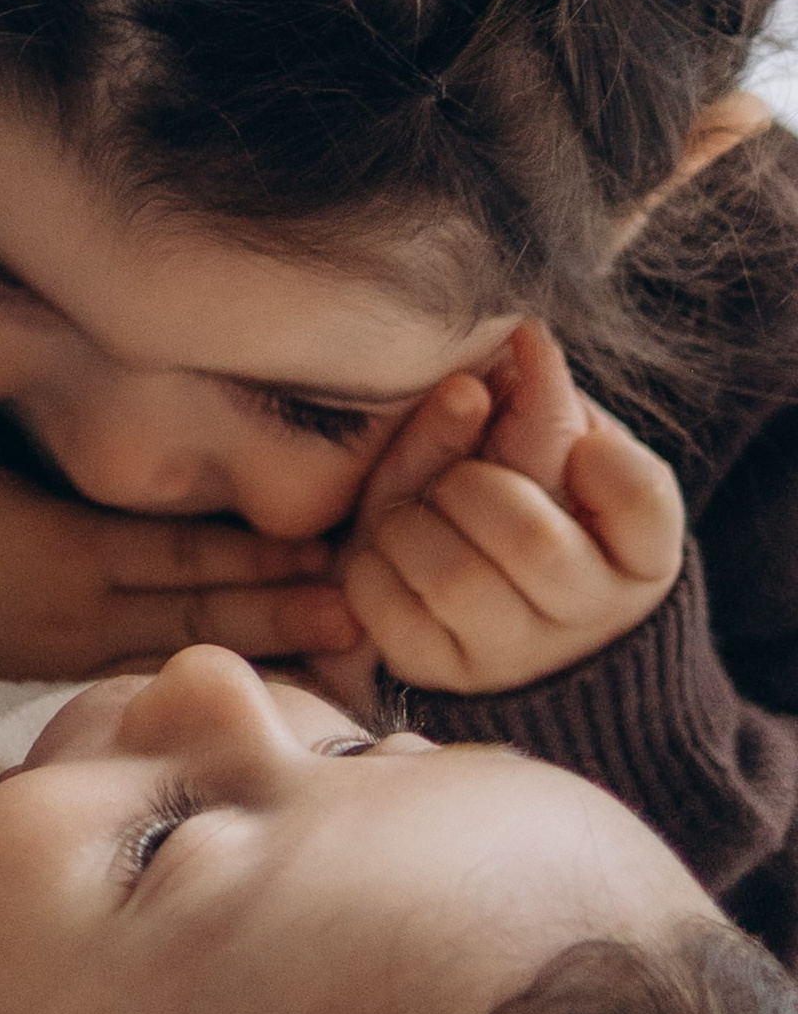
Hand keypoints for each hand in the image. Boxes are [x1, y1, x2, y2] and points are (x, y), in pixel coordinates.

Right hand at [0, 467, 355, 687]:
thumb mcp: (13, 489)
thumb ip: (92, 510)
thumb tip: (172, 502)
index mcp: (73, 546)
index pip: (186, 553)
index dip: (259, 556)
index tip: (328, 549)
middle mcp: (80, 607)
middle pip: (198, 611)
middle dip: (281, 612)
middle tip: (358, 613)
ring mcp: (66, 656)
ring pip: (175, 656)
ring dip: (254, 653)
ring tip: (328, 656)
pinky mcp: (47, 687)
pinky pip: (131, 687)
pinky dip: (188, 689)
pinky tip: (241, 693)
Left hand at [339, 323, 683, 697]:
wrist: (490, 616)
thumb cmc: (526, 507)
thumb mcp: (550, 456)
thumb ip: (539, 407)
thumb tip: (526, 337)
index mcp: (640, 552)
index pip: (642, 500)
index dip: (599, 458)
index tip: (575, 445)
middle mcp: (589, 614)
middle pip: (531, 541)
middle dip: (471, 485)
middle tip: (458, 478)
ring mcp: (519, 655)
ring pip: (455, 579)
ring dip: (413, 523)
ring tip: (416, 512)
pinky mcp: (445, 675)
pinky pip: (391, 612)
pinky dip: (373, 567)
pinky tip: (390, 554)